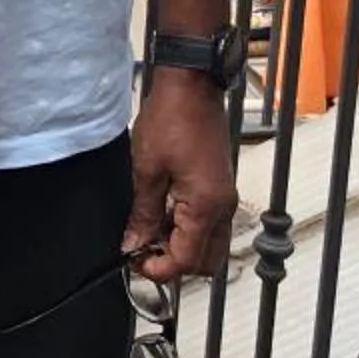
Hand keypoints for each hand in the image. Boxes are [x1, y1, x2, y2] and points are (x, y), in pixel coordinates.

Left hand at [126, 68, 237, 285]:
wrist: (192, 87)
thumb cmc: (171, 119)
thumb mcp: (146, 170)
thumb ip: (143, 214)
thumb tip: (133, 245)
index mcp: (207, 206)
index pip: (187, 260)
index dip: (159, 270)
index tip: (134, 264)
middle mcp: (223, 208)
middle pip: (205, 261)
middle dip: (174, 264)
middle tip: (142, 251)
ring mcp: (225, 198)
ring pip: (210, 245)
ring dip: (181, 247)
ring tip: (148, 232)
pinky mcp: (221, 188)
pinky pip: (210, 224)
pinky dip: (188, 230)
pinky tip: (162, 215)